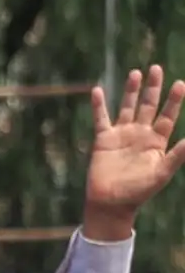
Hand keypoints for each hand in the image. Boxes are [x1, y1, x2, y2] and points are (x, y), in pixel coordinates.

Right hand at [84, 66, 184, 242]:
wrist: (111, 203)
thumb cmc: (138, 192)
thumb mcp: (161, 173)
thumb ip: (177, 155)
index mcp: (157, 141)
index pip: (168, 115)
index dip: (174, 100)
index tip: (180, 84)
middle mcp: (141, 134)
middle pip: (149, 106)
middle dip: (153, 88)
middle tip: (157, 69)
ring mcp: (122, 135)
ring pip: (127, 107)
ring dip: (131, 91)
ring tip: (136, 73)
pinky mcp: (103, 140)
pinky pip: (101, 119)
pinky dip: (99, 105)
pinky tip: (97, 90)